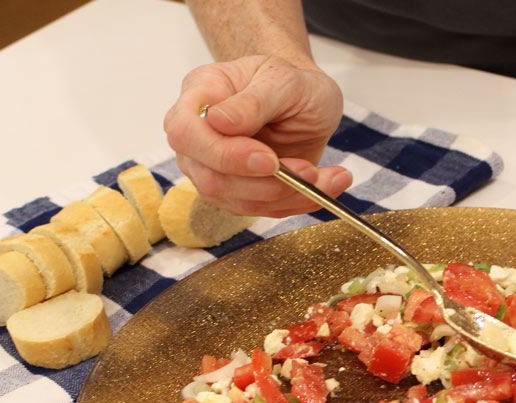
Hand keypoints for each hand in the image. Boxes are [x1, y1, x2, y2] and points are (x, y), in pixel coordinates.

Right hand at [164, 55, 352, 216]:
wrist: (304, 101)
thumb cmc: (291, 83)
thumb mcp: (284, 80)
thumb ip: (254, 101)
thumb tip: (219, 121)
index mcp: (199, 94)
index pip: (186, 133)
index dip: (224, 155)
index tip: (269, 159)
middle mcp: (197, 135)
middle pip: (210, 178)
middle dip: (264, 183)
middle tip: (308, 171)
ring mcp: (212, 167)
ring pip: (237, 201)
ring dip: (288, 195)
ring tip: (329, 176)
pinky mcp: (235, 192)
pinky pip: (261, 209)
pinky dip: (296, 202)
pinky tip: (325, 185)